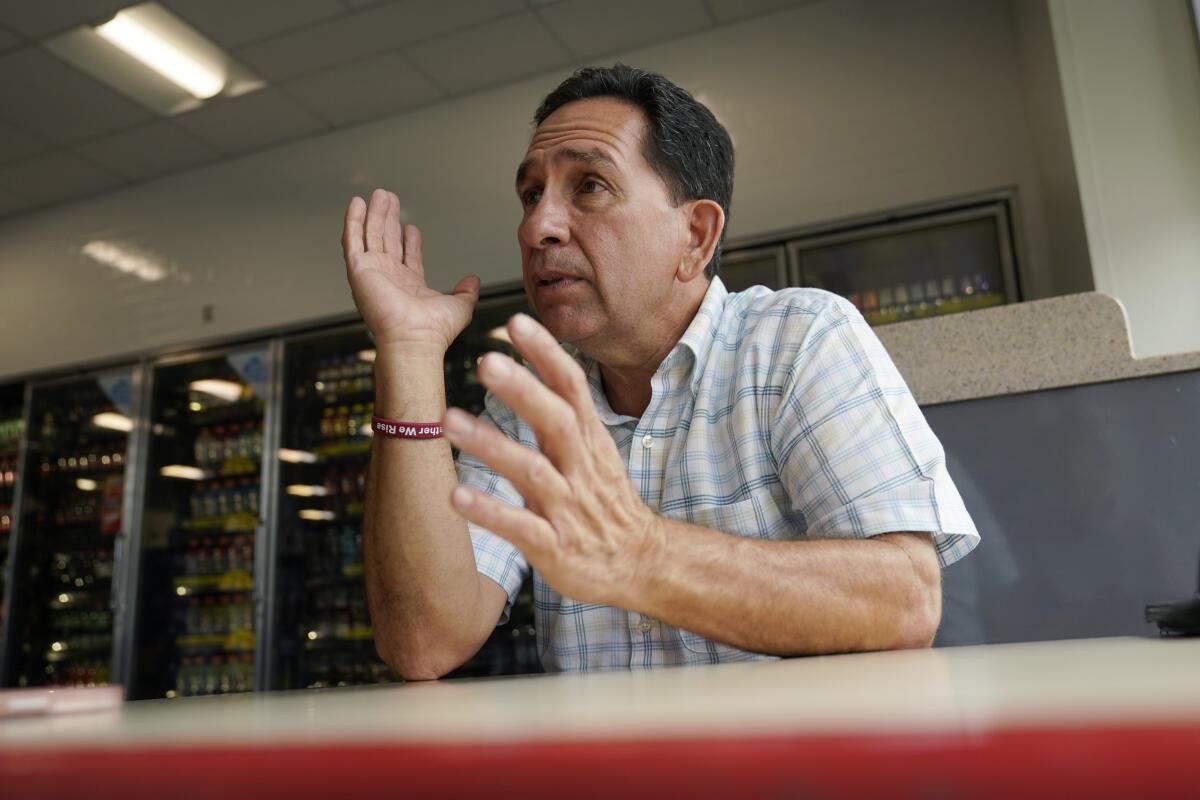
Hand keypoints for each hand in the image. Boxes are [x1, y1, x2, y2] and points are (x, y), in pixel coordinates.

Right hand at [342, 188, 479, 353]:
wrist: (414, 338)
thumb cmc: (434, 331)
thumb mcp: (460, 306)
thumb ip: (467, 291)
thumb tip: (473, 280)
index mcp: (410, 285)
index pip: (407, 257)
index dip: (408, 240)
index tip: (410, 226)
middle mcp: (389, 278)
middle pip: (387, 240)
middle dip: (388, 219)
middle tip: (389, 199)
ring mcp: (372, 273)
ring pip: (371, 236)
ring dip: (373, 215)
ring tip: (378, 195)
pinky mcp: (359, 270)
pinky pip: (352, 241)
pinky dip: (353, 222)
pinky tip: (357, 204)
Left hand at [442, 313, 663, 607]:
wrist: (640, 562)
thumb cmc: (605, 503)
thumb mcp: (592, 452)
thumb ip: (561, 416)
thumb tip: (529, 367)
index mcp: (589, 442)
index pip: (571, 387)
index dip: (546, 353)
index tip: (516, 321)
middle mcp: (580, 468)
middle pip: (555, 420)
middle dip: (522, 388)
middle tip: (485, 359)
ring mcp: (568, 508)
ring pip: (531, 470)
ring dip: (491, 444)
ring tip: (449, 421)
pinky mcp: (556, 547)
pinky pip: (520, 526)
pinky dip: (489, 510)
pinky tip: (456, 495)